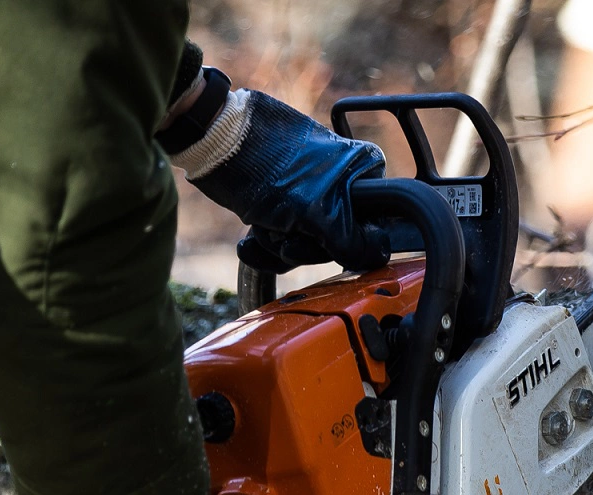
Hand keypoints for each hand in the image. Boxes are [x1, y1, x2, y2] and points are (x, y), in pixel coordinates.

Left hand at [177, 87, 390, 272]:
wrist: (214, 141)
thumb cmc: (269, 169)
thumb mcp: (321, 213)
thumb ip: (354, 241)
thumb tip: (379, 255)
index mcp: (364, 171)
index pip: (373, 226)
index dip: (347, 245)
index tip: (324, 244)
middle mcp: (343, 179)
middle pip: (337, 240)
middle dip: (305, 247)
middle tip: (286, 237)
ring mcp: (312, 190)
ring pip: (308, 243)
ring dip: (279, 246)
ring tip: (261, 229)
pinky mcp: (284, 198)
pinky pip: (285, 237)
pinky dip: (266, 243)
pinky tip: (251, 242)